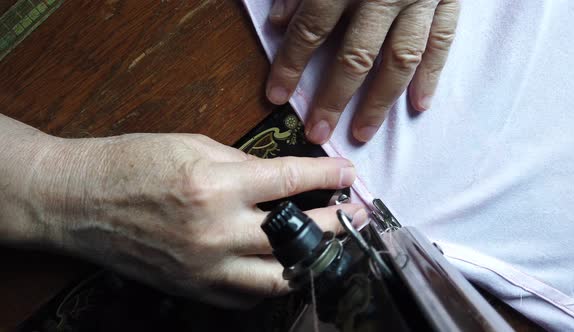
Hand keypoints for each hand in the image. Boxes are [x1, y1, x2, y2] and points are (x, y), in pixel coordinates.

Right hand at [26, 133, 362, 306]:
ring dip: (308, 261)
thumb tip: (278, 178)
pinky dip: (268, 282)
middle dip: (335, 222)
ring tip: (326, 247)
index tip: (350, 173)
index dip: (328, 175)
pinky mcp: (192, 288)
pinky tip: (279, 268)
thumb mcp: (192, 146)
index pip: (289, 180)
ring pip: (278, 277)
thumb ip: (242, 164)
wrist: (79, 201)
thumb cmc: (131, 163)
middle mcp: (215, 231)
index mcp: (216, 185)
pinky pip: (244, 297)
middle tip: (356, 215)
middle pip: (295, 233)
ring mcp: (205, 266)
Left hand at [266, 0, 459, 142]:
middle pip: (354, 55)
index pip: (311, 29)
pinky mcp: (447, 0)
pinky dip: (431, 75)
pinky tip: (418, 104)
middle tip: (318, 132)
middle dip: (333, 98)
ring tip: (363, 132)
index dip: (290, 65)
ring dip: (379, 101)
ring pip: (398, 59)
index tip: (276, 96)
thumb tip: (280, 21)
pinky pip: (441, 42)